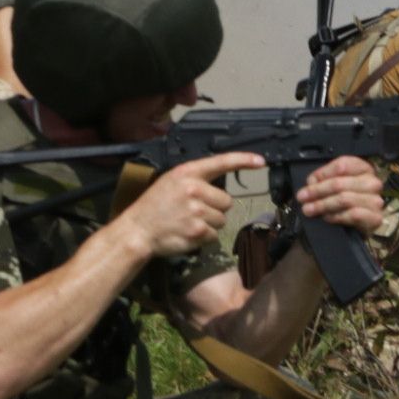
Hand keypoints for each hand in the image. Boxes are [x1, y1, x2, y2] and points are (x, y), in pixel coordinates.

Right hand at [119, 151, 255, 257]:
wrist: (137, 230)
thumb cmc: (154, 206)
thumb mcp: (171, 182)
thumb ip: (195, 180)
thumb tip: (222, 190)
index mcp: (187, 173)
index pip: (221, 162)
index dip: (243, 160)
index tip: (260, 161)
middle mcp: (193, 189)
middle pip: (227, 201)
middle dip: (216, 209)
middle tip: (194, 212)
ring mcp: (196, 211)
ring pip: (222, 220)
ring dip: (209, 224)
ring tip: (187, 223)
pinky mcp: (197, 230)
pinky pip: (214, 235)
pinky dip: (203, 238)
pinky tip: (187, 233)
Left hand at [293, 155, 385, 234]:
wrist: (355, 228)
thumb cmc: (344, 204)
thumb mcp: (333, 186)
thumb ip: (323, 180)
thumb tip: (311, 183)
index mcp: (363, 168)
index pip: (342, 165)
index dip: (322, 173)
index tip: (309, 182)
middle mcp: (372, 182)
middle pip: (340, 183)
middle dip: (317, 191)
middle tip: (303, 198)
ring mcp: (375, 200)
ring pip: (344, 199)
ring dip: (323, 205)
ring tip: (310, 209)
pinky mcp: (375, 218)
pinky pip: (353, 214)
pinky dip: (336, 216)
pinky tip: (327, 217)